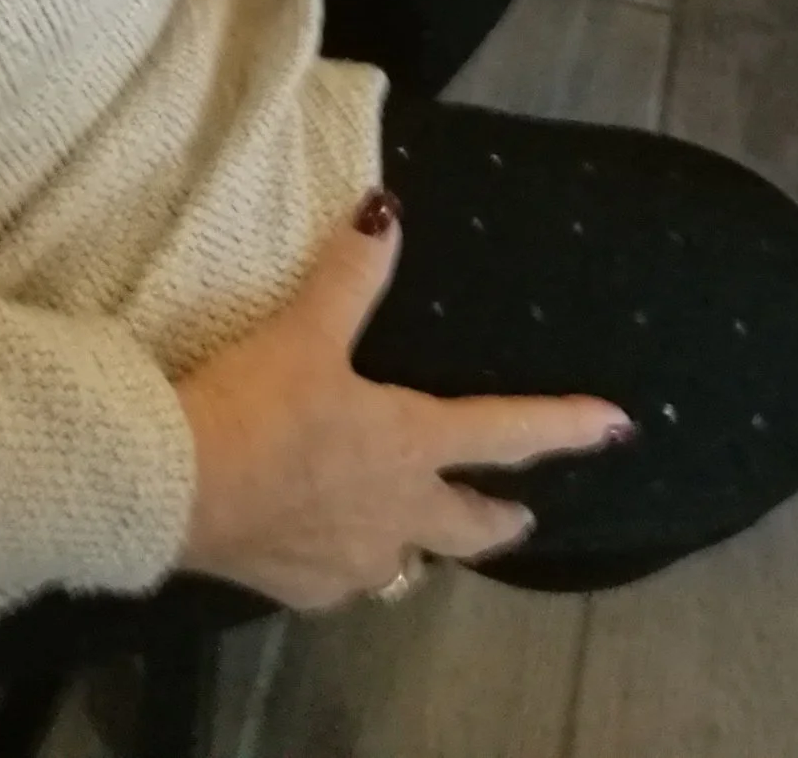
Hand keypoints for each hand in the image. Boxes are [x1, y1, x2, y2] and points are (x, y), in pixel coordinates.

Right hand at [175, 201, 631, 609]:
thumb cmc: (256, 406)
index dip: (565, 426)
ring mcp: (354, 561)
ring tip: (413, 529)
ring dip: (419, 541)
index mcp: (409, 445)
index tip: (619, 426)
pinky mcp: (305, 589)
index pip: (505, 433)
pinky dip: (347, 556)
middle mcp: (399, 514)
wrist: (178, 488)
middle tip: (522, 516)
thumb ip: (350, 273)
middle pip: (470, 527)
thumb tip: (388, 208)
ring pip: (407, 559)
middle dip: (500, 519)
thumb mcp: (303, 331)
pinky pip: (344, 576)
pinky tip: (324, 540)